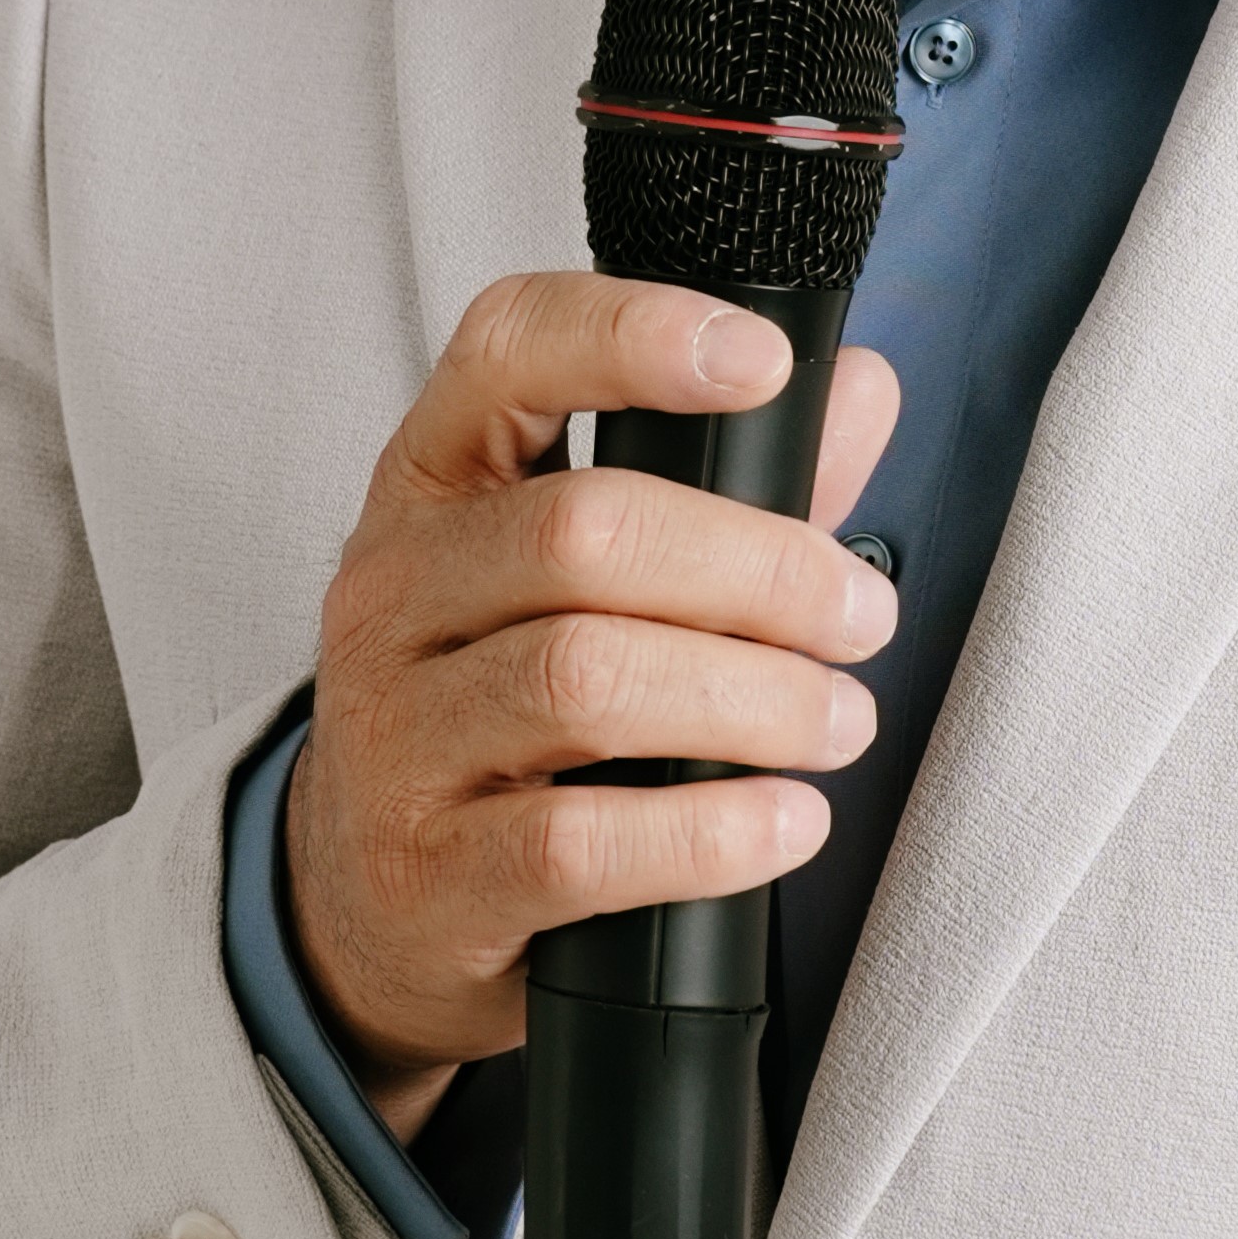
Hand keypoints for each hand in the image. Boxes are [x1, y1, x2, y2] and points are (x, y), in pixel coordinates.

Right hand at [284, 274, 900, 1124]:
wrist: (377, 904)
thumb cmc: (505, 711)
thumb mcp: (584, 584)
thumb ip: (728, 487)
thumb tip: (858, 388)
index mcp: (435, 485)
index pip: (504, 352)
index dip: (632, 334)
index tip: (765, 364)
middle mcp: (392, 592)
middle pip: (580, 532)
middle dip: (759, 570)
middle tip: (861, 619)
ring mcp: (395, 735)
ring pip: (582, 680)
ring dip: (752, 700)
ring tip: (839, 724)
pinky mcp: (427, 872)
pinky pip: (578, 842)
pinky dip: (708, 833)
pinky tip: (783, 823)